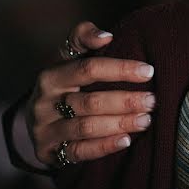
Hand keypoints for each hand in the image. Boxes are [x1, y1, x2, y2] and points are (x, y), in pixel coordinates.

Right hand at [24, 22, 154, 166]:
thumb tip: (106, 36)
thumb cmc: (64, 81)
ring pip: (86, 127)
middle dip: (125, 101)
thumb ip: (83, 37)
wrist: (36, 118)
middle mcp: (44, 103)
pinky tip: (126, 141)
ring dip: (120, 124)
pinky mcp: (48, 152)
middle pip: (90, 102)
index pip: (88, 69)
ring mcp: (44, 129)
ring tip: (145, 120)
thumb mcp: (67, 56)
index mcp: (51, 76)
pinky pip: (79, 152)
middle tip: (152, 101)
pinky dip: (104, 147)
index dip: (120, 69)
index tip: (148, 71)